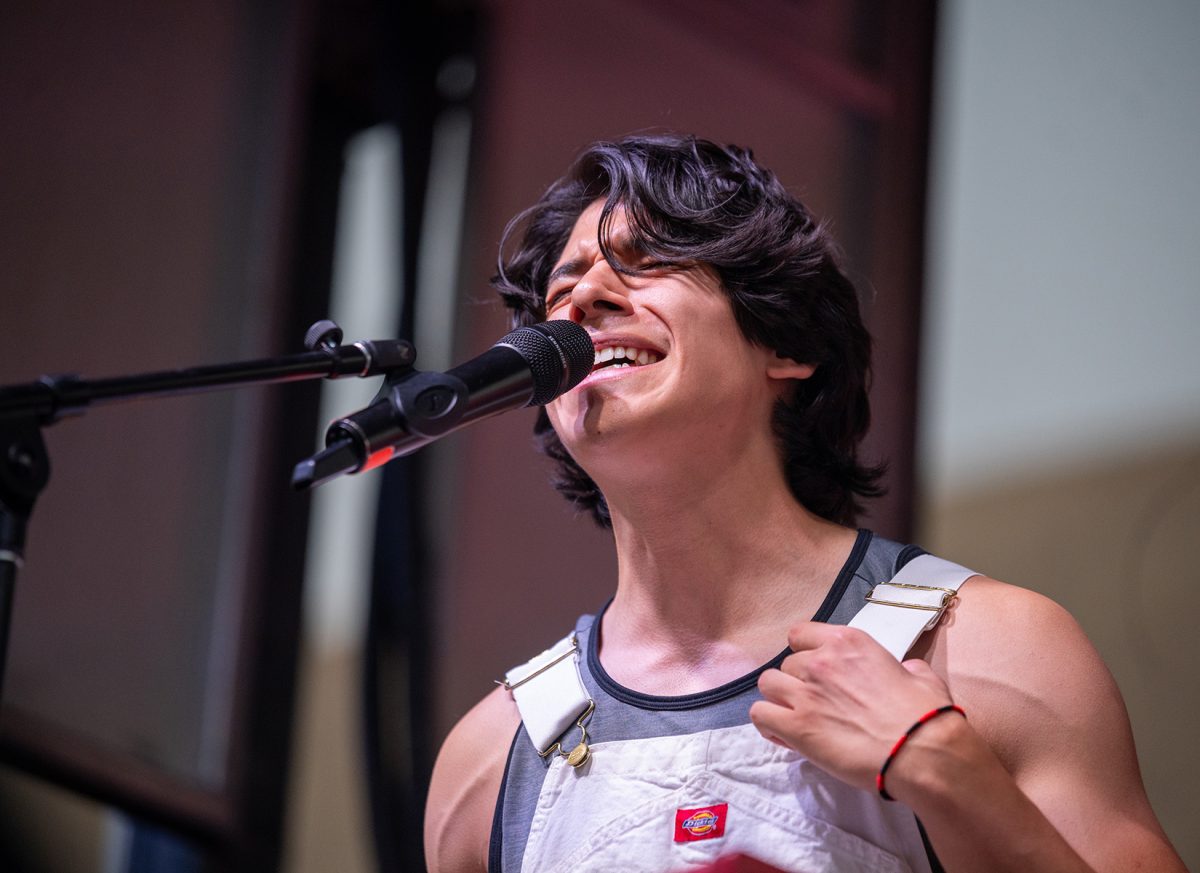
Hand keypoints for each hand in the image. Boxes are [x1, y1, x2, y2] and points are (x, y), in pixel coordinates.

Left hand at [749, 622, 954, 790]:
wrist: (922, 752)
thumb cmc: (926, 716)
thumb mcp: (921, 676)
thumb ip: (906, 667)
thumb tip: (907, 670)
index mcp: (848, 643)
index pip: (800, 633)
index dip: (804, 652)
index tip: (815, 670)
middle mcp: (821, 662)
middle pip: (787, 663)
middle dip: (797, 682)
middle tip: (815, 704)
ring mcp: (806, 693)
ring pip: (767, 684)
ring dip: (778, 699)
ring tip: (796, 718)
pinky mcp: (796, 726)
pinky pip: (760, 715)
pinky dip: (768, 724)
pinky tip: (785, 735)